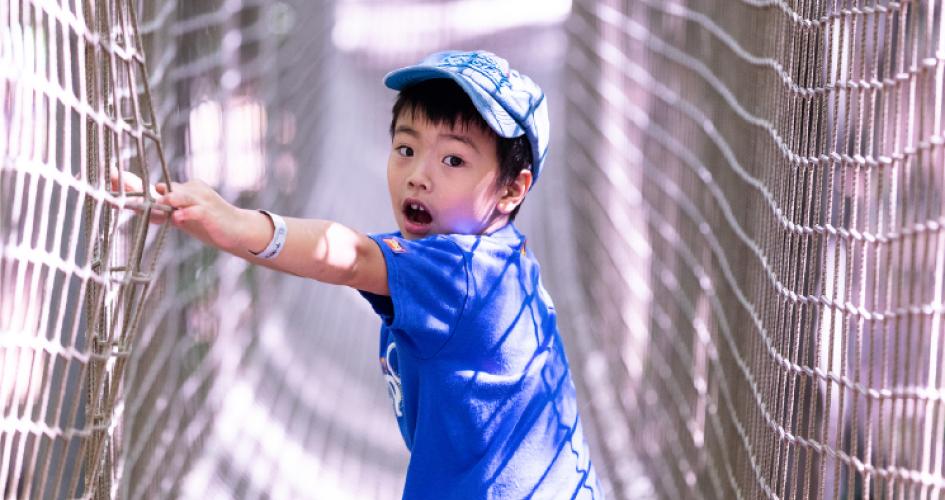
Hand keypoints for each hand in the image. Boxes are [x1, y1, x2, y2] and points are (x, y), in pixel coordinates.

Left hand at [110, 171, 245, 252]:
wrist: (238, 229)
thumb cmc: (209, 223)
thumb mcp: (183, 217)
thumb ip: (163, 212)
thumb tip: (140, 208)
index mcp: (184, 189)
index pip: (155, 185)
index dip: (132, 181)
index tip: (110, 175)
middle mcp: (191, 190)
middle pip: (163, 188)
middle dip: (141, 188)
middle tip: (120, 185)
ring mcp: (202, 200)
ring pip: (180, 196)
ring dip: (166, 199)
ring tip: (154, 201)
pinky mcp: (211, 213)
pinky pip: (197, 211)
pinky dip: (187, 214)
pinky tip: (178, 219)